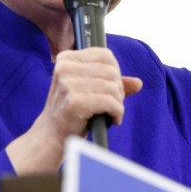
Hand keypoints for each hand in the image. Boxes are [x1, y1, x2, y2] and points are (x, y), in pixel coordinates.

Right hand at [7, 47, 142, 173]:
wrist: (52, 136)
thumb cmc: (72, 112)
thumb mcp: (90, 91)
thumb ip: (113, 84)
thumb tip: (138, 83)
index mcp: (66, 59)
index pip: (105, 55)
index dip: (115, 73)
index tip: (111, 89)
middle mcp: (65, 68)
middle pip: (111, 71)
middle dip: (118, 90)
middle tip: (111, 105)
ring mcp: (68, 84)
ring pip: (113, 87)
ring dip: (118, 103)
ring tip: (110, 113)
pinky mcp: (74, 101)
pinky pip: (110, 102)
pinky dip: (117, 113)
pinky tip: (112, 120)